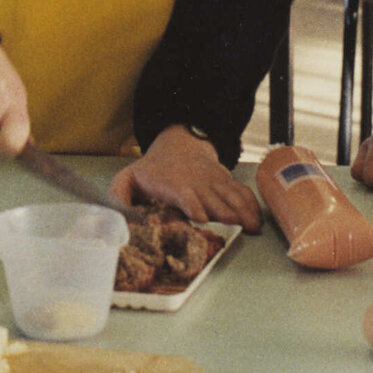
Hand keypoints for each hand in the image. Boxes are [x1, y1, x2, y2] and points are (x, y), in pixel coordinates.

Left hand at [109, 126, 262, 230]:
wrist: (178, 145)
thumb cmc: (152, 171)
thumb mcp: (129, 179)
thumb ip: (119, 197)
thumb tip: (116, 219)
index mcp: (173, 184)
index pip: (184, 193)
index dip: (193, 204)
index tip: (201, 217)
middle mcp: (196, 183)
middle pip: (212, 198)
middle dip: (223, 212)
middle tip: (234, 226)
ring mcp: (214, 182)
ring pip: (231, 195)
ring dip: (242, 211)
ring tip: (252, 227)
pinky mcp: (226, 182)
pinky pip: (242, 193)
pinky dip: (251, 205)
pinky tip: (257, 220)